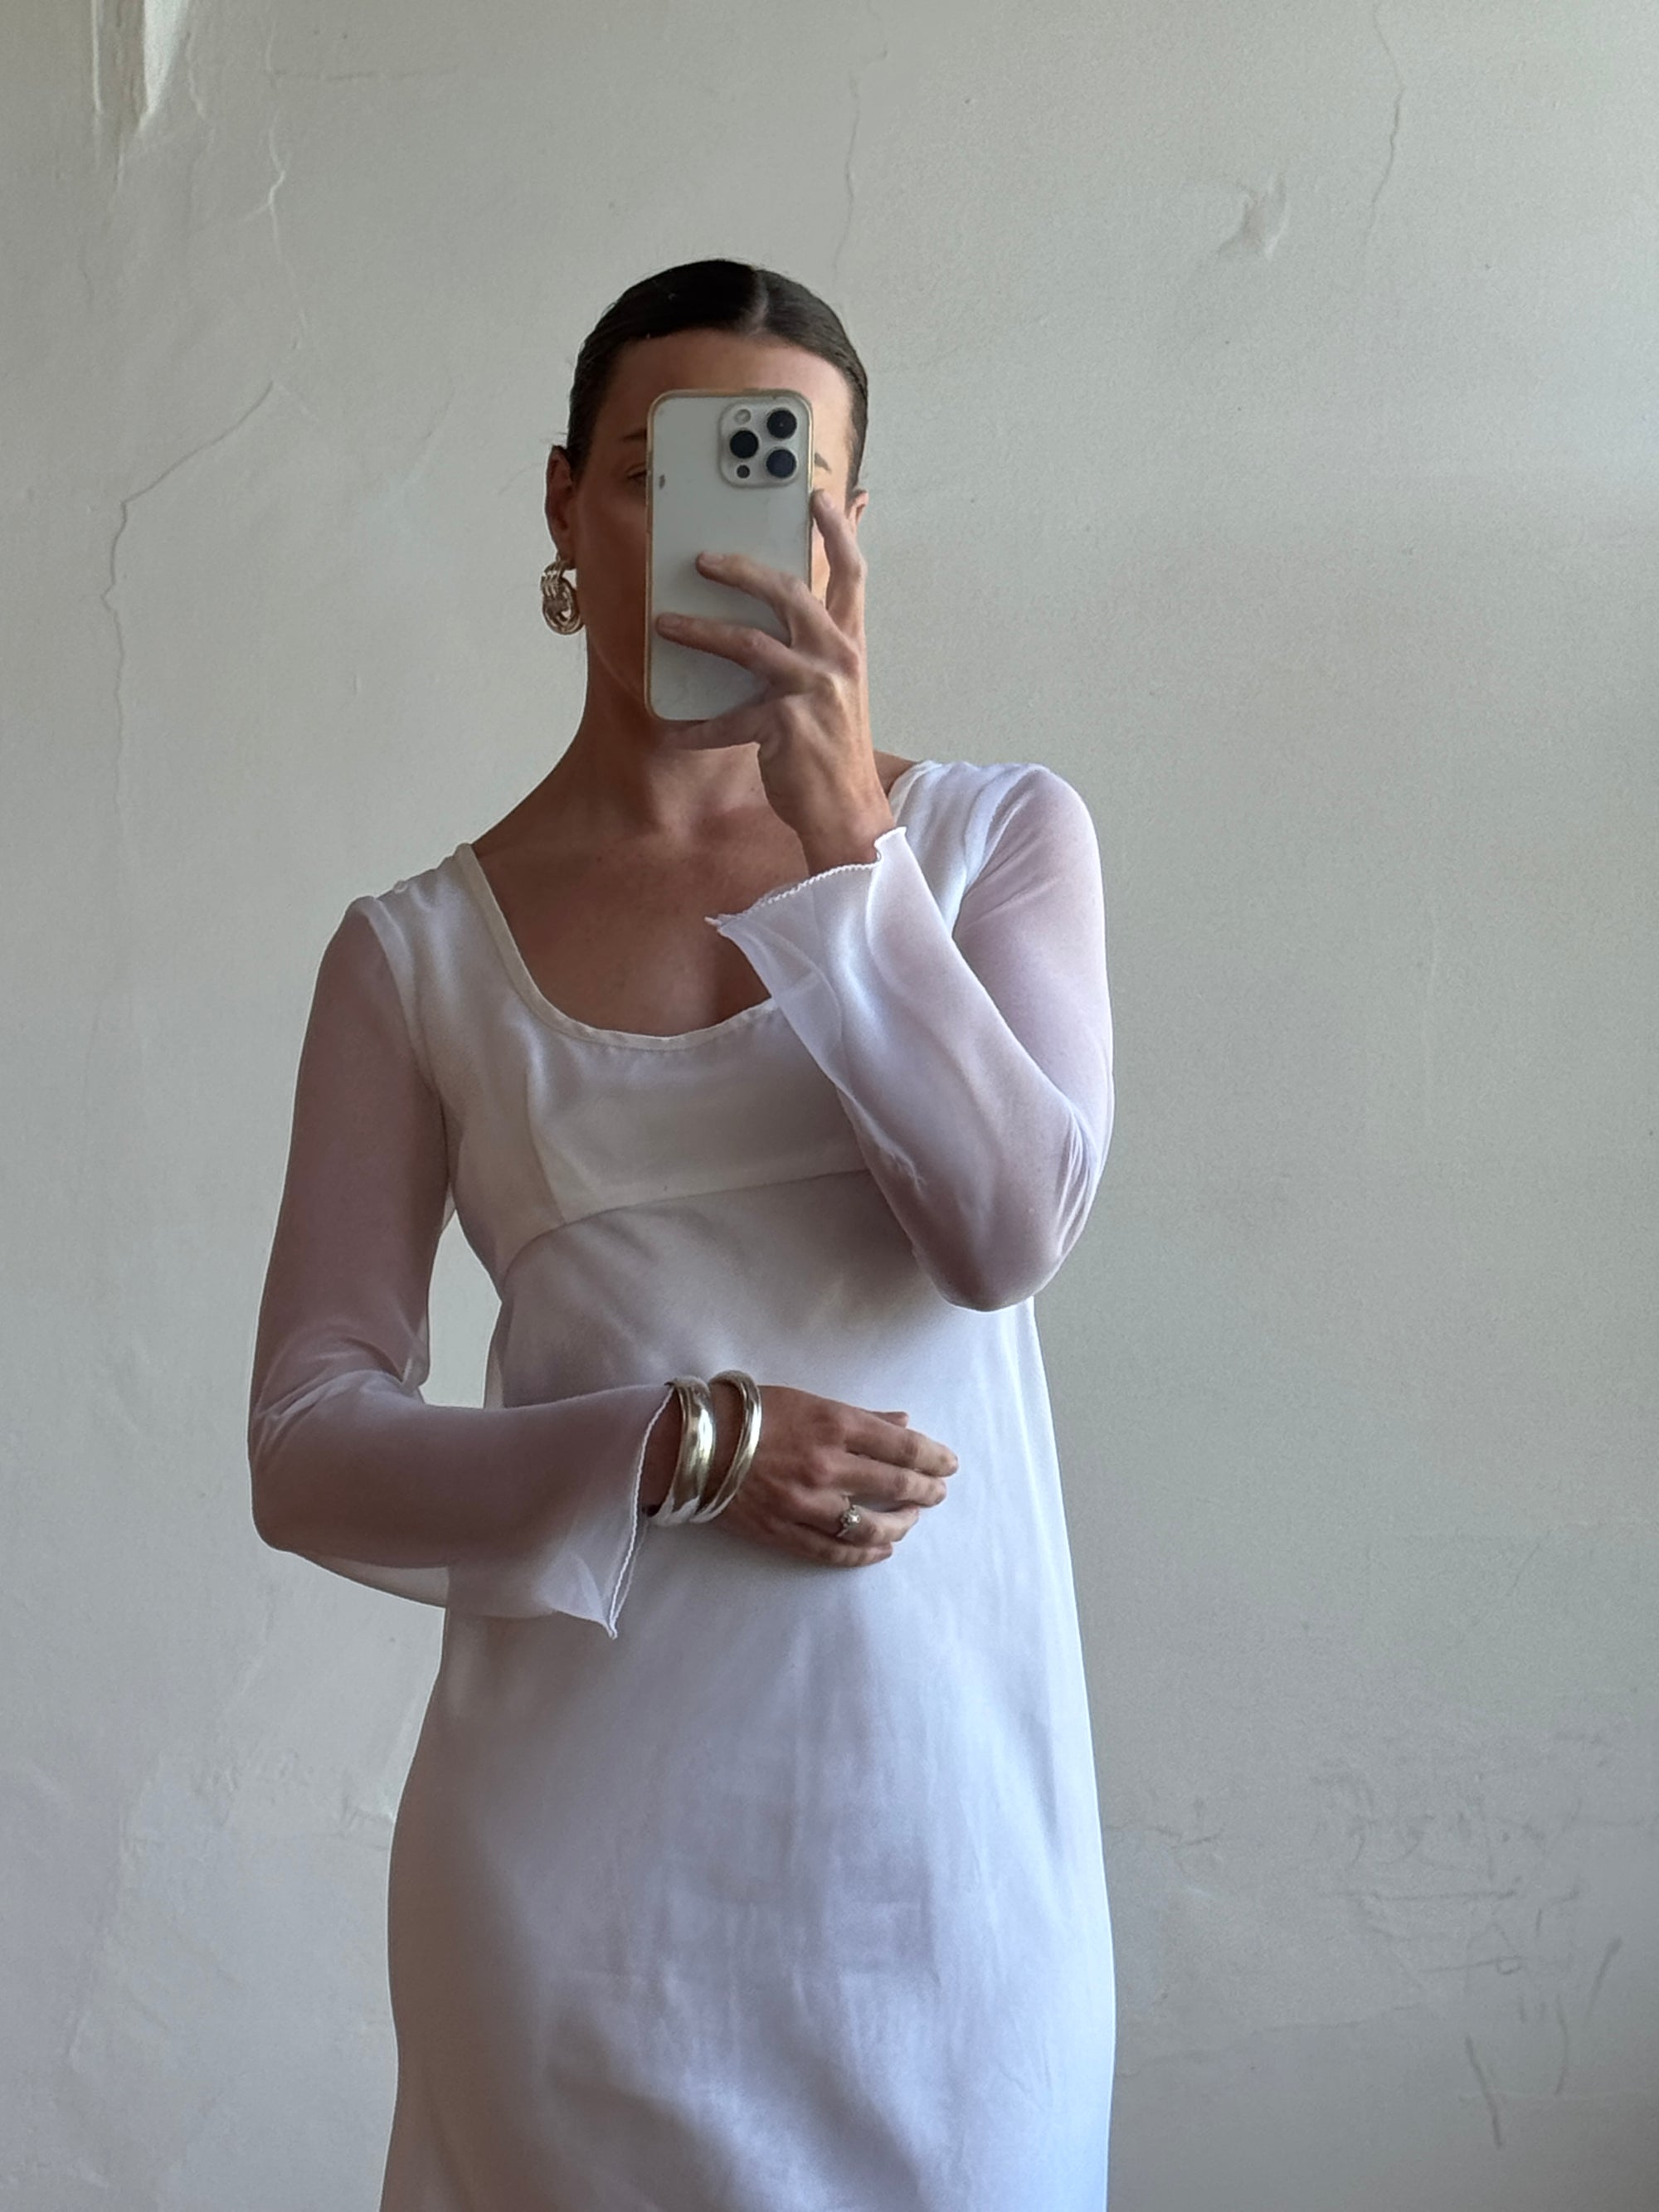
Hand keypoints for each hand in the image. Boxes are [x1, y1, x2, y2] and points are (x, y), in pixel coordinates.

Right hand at [646, 1381, 958, 1567]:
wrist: (690, 1444)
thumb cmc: (749, 1412)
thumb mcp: (808, 1401)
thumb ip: (860, 1417)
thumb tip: (904, 1425)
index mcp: (834, 1424)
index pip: (902, 1446)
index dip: (933, 1457)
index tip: (949, 1464)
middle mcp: (826, 1466)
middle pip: (895, 1484)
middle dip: (925, 1490)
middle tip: (938, 1492)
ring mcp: (806, 1503)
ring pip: (871, 1525)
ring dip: (901, 1524)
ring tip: (911, 1519)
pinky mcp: (785, 1532)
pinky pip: (835, 1550)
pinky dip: (864, 1552)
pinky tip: (881, 1548)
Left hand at [652, 489, 891, 865]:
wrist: (849, 814)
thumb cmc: (833, 750)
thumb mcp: (837, 690)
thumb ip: (818, 647)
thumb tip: (790, 612)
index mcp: (849, 646)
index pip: (851, 575)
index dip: (839, 530)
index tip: (820, 494)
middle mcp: (837, 660)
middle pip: (789, 593)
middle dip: (743, 568)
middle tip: (702, 558)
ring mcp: (813, 693)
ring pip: (749, 644)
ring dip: (700, 632)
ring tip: (664, 624)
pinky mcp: (786, 728)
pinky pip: (728, 719)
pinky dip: (696, 728)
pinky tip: (672, 730)